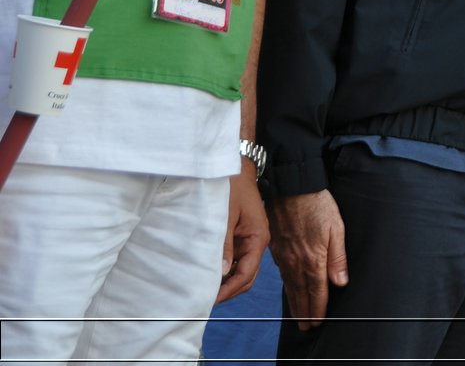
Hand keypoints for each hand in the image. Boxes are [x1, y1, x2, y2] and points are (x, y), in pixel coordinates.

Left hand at [216, 168, 268, 302]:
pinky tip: (209, 270)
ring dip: (226, 280)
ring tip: (205, 287)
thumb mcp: (225, 215)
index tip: (210, 299)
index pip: (247, 274)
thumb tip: (223, 273)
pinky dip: (224, 268)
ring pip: (241, 269)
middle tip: (205, 299)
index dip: (229, 290)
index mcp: (258, 238)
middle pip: (247, 276)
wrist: (235, 166)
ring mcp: (249, 239)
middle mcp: (257, 242)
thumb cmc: (231, 187)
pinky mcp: (241, 235)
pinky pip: (235, 258)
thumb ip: (224, 245)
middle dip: (229, 290)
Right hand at [267, 190, 348, 329]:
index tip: (318, 322)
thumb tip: (340, 282)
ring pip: (290, 286)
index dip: (318, 308)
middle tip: (306, 328)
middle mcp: (296, 262)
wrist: (292, 188)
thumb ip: (338, 258)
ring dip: (294, 303)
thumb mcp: (337, 228)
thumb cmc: (317, 205)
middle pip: (301, 293)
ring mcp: (284, 257)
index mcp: (313, 259)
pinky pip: (282, 275)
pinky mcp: (277, 249)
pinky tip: (289, 291)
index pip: (316, 291)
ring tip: (298, 317)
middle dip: (305, 312)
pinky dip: (286, 288)